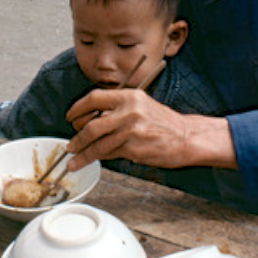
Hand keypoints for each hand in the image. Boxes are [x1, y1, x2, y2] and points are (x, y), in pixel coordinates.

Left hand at [64, 88, 236, 171]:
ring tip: (74, 161)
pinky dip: (100, 158)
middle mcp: (129, 111)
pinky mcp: (134, 148)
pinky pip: (110, 154)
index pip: (94, 98)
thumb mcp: (140, 106)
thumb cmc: (162, 123)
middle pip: (92, 124)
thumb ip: (116, 109)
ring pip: (99, 144)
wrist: (186, 137)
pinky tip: (94, 161)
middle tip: (70, 144)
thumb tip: (88, 120)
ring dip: (84, 154)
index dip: (78, 108)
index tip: (70, 117)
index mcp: (129, 96)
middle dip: (78, 137)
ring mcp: (132, 130)